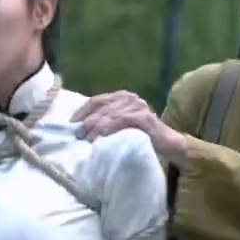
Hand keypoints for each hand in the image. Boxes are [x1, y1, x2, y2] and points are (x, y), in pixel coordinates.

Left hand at [71, 90, 187, 164]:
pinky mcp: (144, 117)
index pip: (97, 100)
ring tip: (87, 139)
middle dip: (87, 121)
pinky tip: (103, 136)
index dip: (82, 111)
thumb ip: (106, 120)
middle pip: (102, 106)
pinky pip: (123, 120)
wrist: (167, 143)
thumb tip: (81, 127)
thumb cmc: (141, 135)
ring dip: (96, 127)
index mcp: (122, 96)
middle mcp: (129, 97)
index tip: (71, 123)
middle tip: (78, 135)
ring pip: (110, 114)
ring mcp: (138, 105)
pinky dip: (111, 127)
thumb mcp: (120, 125)